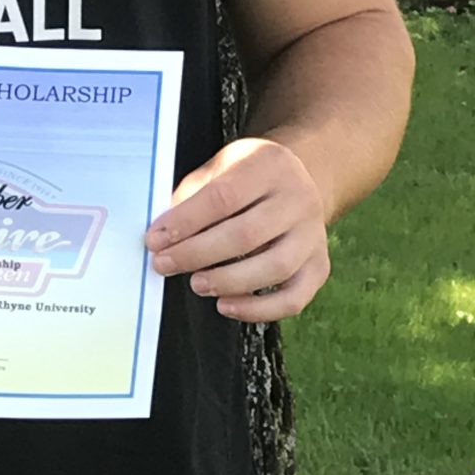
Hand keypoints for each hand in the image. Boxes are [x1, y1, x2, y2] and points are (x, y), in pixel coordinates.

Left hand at [145, 137, 329, 321]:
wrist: (299, 179)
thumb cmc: (247, 178)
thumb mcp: (220, 167)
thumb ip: (192, 195)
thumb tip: (162, 233)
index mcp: (268, 165)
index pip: (223, 196)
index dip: (186, 221)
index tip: (155, 239)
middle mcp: (298, 198)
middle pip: (247, 234)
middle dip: (198, 254)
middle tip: (165, 264)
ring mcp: (313, 234)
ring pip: (275, 267)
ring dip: (228, 281)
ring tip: (196, 283)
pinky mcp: (320, 266)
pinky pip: (294, 297)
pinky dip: (259, 309)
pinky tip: (226, 305)